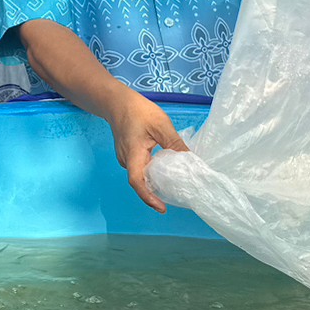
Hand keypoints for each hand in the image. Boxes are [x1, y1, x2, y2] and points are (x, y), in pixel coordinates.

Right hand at [107, 95, 188, 213]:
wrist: (117, 102)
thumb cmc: (138, 110)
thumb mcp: (161, 125)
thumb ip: (175, 144)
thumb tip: (191, 161)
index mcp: (133, 154)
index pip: (137, 181)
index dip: (148, 197)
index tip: (162, 208)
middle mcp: (126, 160)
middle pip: (141, 181)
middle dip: (157, 192)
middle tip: (178, 196)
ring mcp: (125, 158)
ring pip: (141, 174)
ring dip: (156, 180)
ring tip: (175, 183)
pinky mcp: (127, 154)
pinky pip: (140, 168)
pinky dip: (152, 171)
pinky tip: (165, 168)